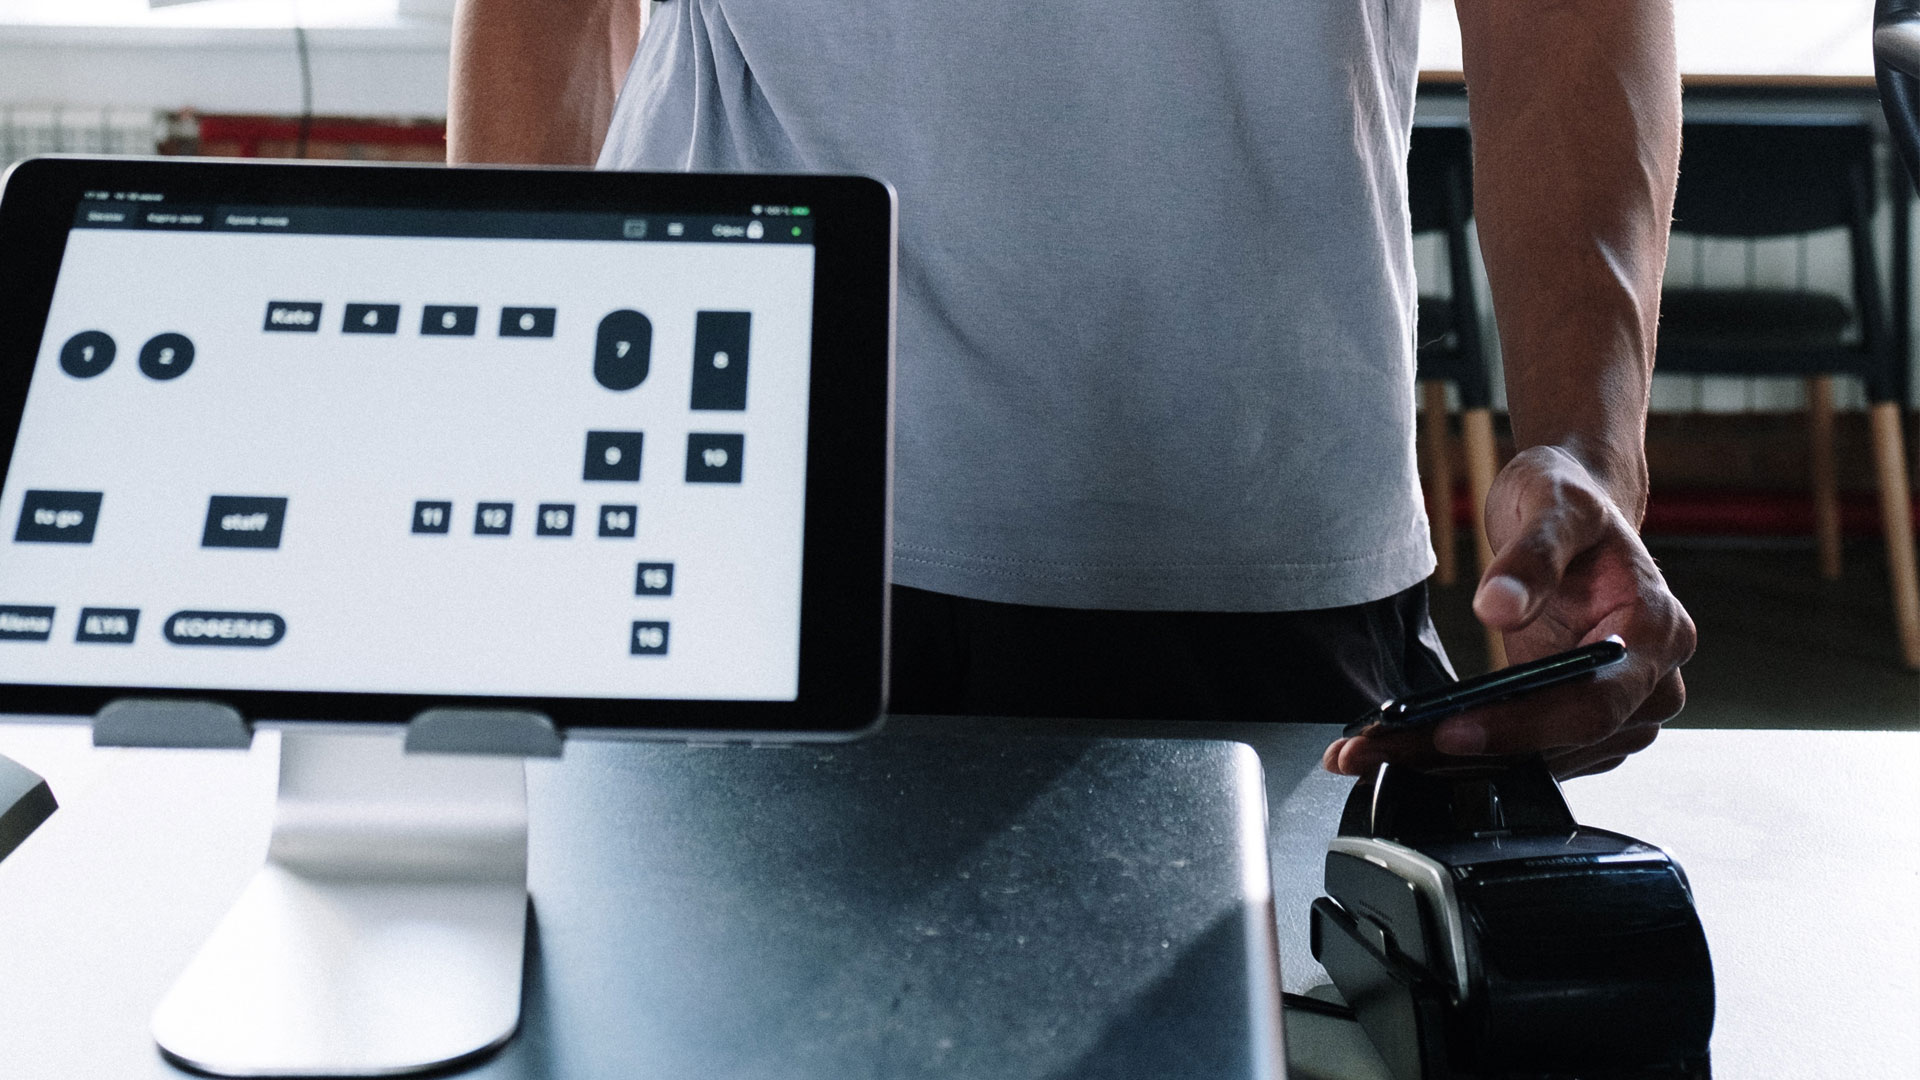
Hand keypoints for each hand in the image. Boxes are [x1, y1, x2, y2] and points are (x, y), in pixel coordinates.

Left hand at [1324, 445, 1695, 778]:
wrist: (1571, 508)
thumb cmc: (1570, 502)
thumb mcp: (1551, 506)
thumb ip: (1530, 557)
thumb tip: (1500, 607)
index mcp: (1655, 630)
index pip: (1594, 703)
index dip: (1523, 727)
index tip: (1451, 730)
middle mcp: (1650, 680)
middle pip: (1566, 743)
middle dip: (1475, 754)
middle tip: (1385, 749)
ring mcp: (1620, 708)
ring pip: (1544, 758)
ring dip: (1461, 761)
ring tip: (1380, 748)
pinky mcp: (1579, 719)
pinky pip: (1532, 749)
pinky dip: (1472, 752)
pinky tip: (1411, 742)